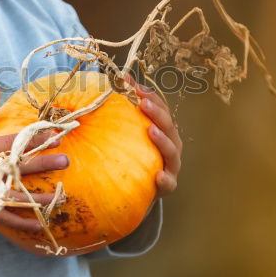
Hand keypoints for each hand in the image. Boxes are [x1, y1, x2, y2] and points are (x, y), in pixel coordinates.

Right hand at [0, 87, 68, 232]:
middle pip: (20, 167)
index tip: (55, 136)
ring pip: (17, 197)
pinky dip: (23, 222)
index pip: (14, 143)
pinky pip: (6, 217)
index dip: (35, 139)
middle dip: (44, 164)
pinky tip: (41, 222)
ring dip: (41, 198)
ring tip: (62, 197)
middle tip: (66, 161)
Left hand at [125, 73, 182, 197]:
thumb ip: (119, 116)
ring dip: (163, 140)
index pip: (160, 109)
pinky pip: (169, 183)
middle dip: (157, 112)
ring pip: (172, 151)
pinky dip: (166, 179)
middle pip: (168, 126)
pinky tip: (158, 175)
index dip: (150, 96)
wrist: (135, 190)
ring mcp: (171, 165)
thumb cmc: (130, 158)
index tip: (135, 86)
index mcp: (162, 130)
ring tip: (151, 130)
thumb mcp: (125, 136)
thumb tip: (102, 90)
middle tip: (143, 102)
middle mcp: (170, 144)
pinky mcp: (168, 185)